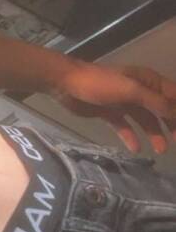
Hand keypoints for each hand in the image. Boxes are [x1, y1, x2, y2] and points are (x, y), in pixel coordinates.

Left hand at [55, 61, 175, 154]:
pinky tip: (135, 149)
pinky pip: (125, 127)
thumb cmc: (101, 84)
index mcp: (147, 81)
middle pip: (162, 109)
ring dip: (154, 133)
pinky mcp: (110, 113)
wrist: (66, 84)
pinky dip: (131, 137)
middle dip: (171, 125)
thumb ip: (156, 102)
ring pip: (145, 120)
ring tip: (160, 150)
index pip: (173, 95)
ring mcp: (124, 102)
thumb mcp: (131, 91)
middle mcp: (139, 91)